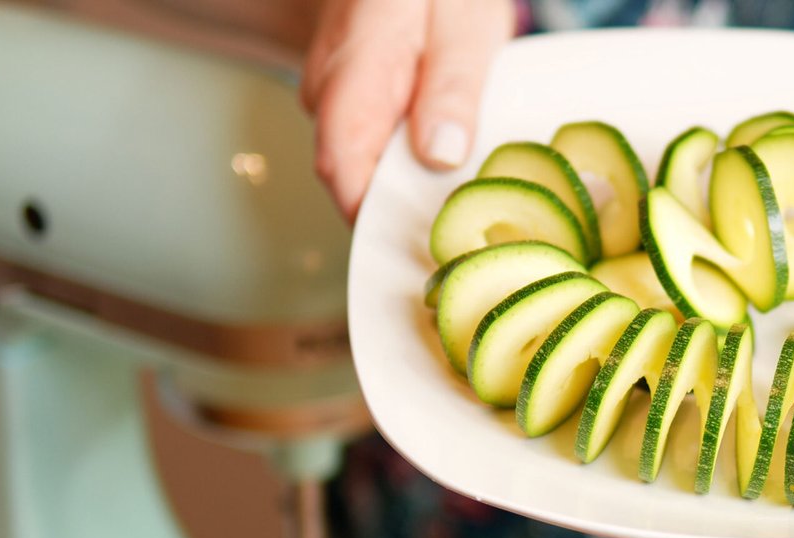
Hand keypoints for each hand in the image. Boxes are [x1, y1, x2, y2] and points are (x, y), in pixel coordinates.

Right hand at [301, 0, 514, 220]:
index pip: (346, 176)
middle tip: (461, 242)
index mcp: (353, 78)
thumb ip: (449, 90)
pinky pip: (373, 138)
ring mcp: (335, 89)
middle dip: (400, 213)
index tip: (427, 254)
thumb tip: (439, 157)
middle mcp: (329, 90)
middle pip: (354, 179)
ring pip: (364, 160)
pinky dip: (407, 157)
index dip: (379, 224)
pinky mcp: (353, 87)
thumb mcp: (464, 27)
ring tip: (464, 207)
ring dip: (406, 185)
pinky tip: (449, 163)